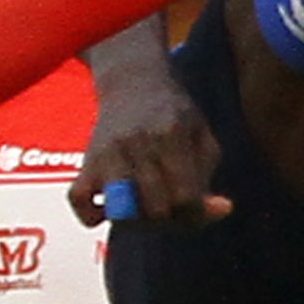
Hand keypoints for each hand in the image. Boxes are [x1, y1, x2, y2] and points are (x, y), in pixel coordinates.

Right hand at [71, 52, 228, 229]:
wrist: (134, 82)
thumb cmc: (174, 115)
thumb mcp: (201, 137)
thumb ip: (209, 179)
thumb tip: (224, 211)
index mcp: (171, 133)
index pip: (186, 198)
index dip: (195, 213)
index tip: (194, 206)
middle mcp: (136, 142)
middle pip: (156, 210)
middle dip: (168, 218)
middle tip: (170, 205)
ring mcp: (107, 152)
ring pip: (121, 213)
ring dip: (135, 222)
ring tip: (144, 208)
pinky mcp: (85, 160)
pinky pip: (79, 201)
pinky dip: (92, 215)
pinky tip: (109, 208)